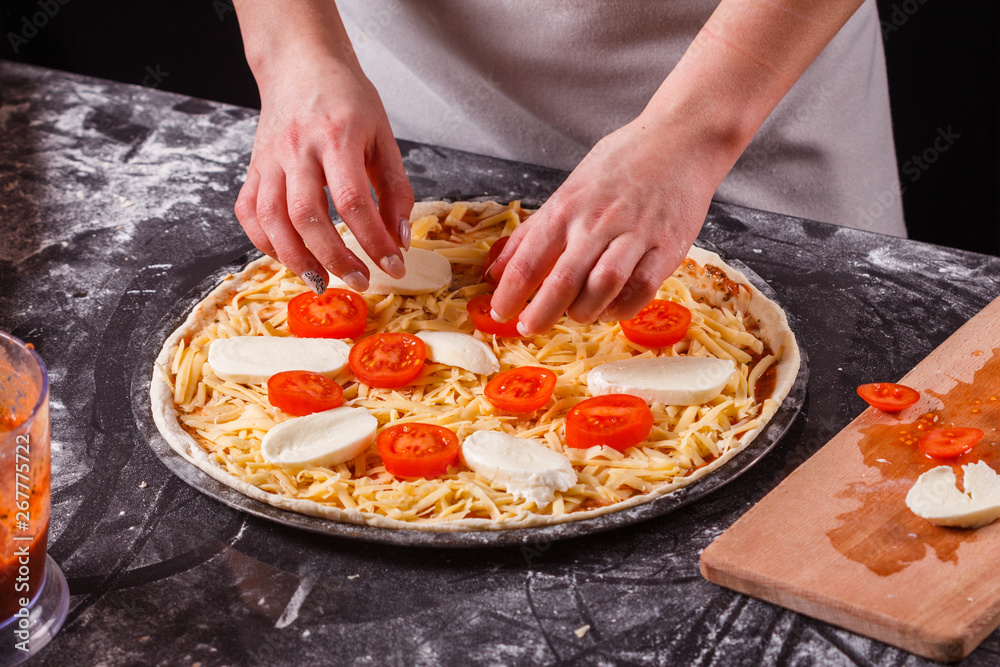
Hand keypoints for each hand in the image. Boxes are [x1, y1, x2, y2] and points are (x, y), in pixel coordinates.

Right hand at [234, 54, 412, 293]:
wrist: (300, 63)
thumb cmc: (347, 98)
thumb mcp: (384, 136)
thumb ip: (395, 189)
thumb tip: (400, 241)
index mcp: (337, 136)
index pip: (353, 201)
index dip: (374, 240)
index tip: (393, 265)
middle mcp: (298, 149)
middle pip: (308, 216)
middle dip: (335, 258)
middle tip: (360, 281)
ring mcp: (270, 159)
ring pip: (272, 219)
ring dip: (296, 259)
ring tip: (323, 280)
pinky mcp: (254, 167)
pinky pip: (249, 212)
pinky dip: (266, 243)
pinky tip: (291, 257)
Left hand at [487, 116, 724, 334]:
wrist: (681, 139)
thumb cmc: (622, 163)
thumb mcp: (569, 189)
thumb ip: (533, 231)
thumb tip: (496, 270)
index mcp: (567, 207)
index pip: (528, 260)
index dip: (509, 294)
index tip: (499, 313)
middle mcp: (597, 222)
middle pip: (562, 281)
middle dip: (540, 314)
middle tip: (529, 328)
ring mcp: (634, 235)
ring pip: (602, 287)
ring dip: (583, 312)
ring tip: (575, 316)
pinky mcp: (666, 247)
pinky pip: (641, 290)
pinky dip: (622, 308)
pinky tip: (611, 309)